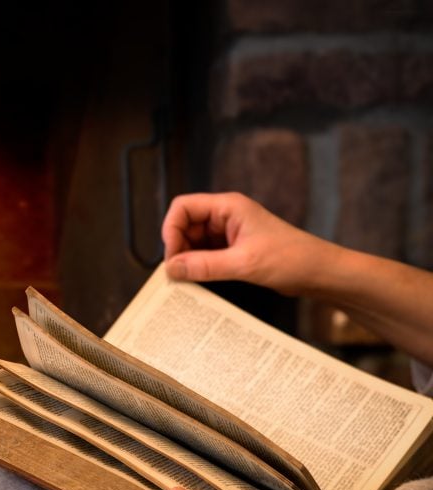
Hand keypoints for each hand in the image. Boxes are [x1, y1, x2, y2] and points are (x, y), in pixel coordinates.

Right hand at [161, 192, 339, 295]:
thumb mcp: (244, 264)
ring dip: (187, 259)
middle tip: (178, 273)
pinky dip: (198, 267)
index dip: (171, 229)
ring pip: (192, 242)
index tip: (172, 256)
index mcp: (228, 207)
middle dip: (177, 248)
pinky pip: (205, 254)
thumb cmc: (291, 259)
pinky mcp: (232, 249)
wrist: (319, 272)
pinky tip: (199, 281)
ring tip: (188, 279)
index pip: (183, 207)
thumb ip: (204, 265)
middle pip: (184, 225)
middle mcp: (226, 216)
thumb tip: (171, 268)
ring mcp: (229, 233)